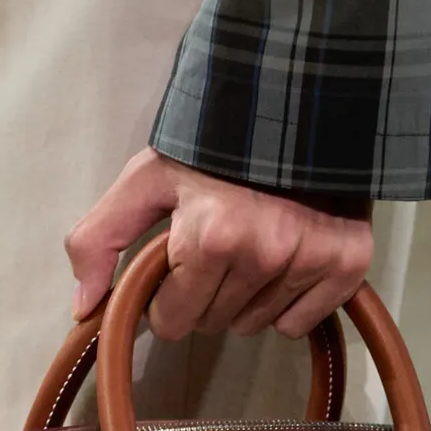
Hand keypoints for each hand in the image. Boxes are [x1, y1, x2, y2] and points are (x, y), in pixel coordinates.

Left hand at [67, 149, 372, 342]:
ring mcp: (309, 257)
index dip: (167, 298)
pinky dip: (288, 304)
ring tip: (251, 248)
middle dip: (205, 297)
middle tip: (215, 250)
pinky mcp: (347, 261)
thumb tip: (83, 307)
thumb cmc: (214, 146)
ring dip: (245, 300)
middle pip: (214, 324)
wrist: (296, 106)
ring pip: (255, 325)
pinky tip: (283, 263)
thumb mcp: (147, 178)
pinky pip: (300, 323)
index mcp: (210, 236)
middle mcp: (263, 252)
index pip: (173, 320)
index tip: (177, 266)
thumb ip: (101, 238)